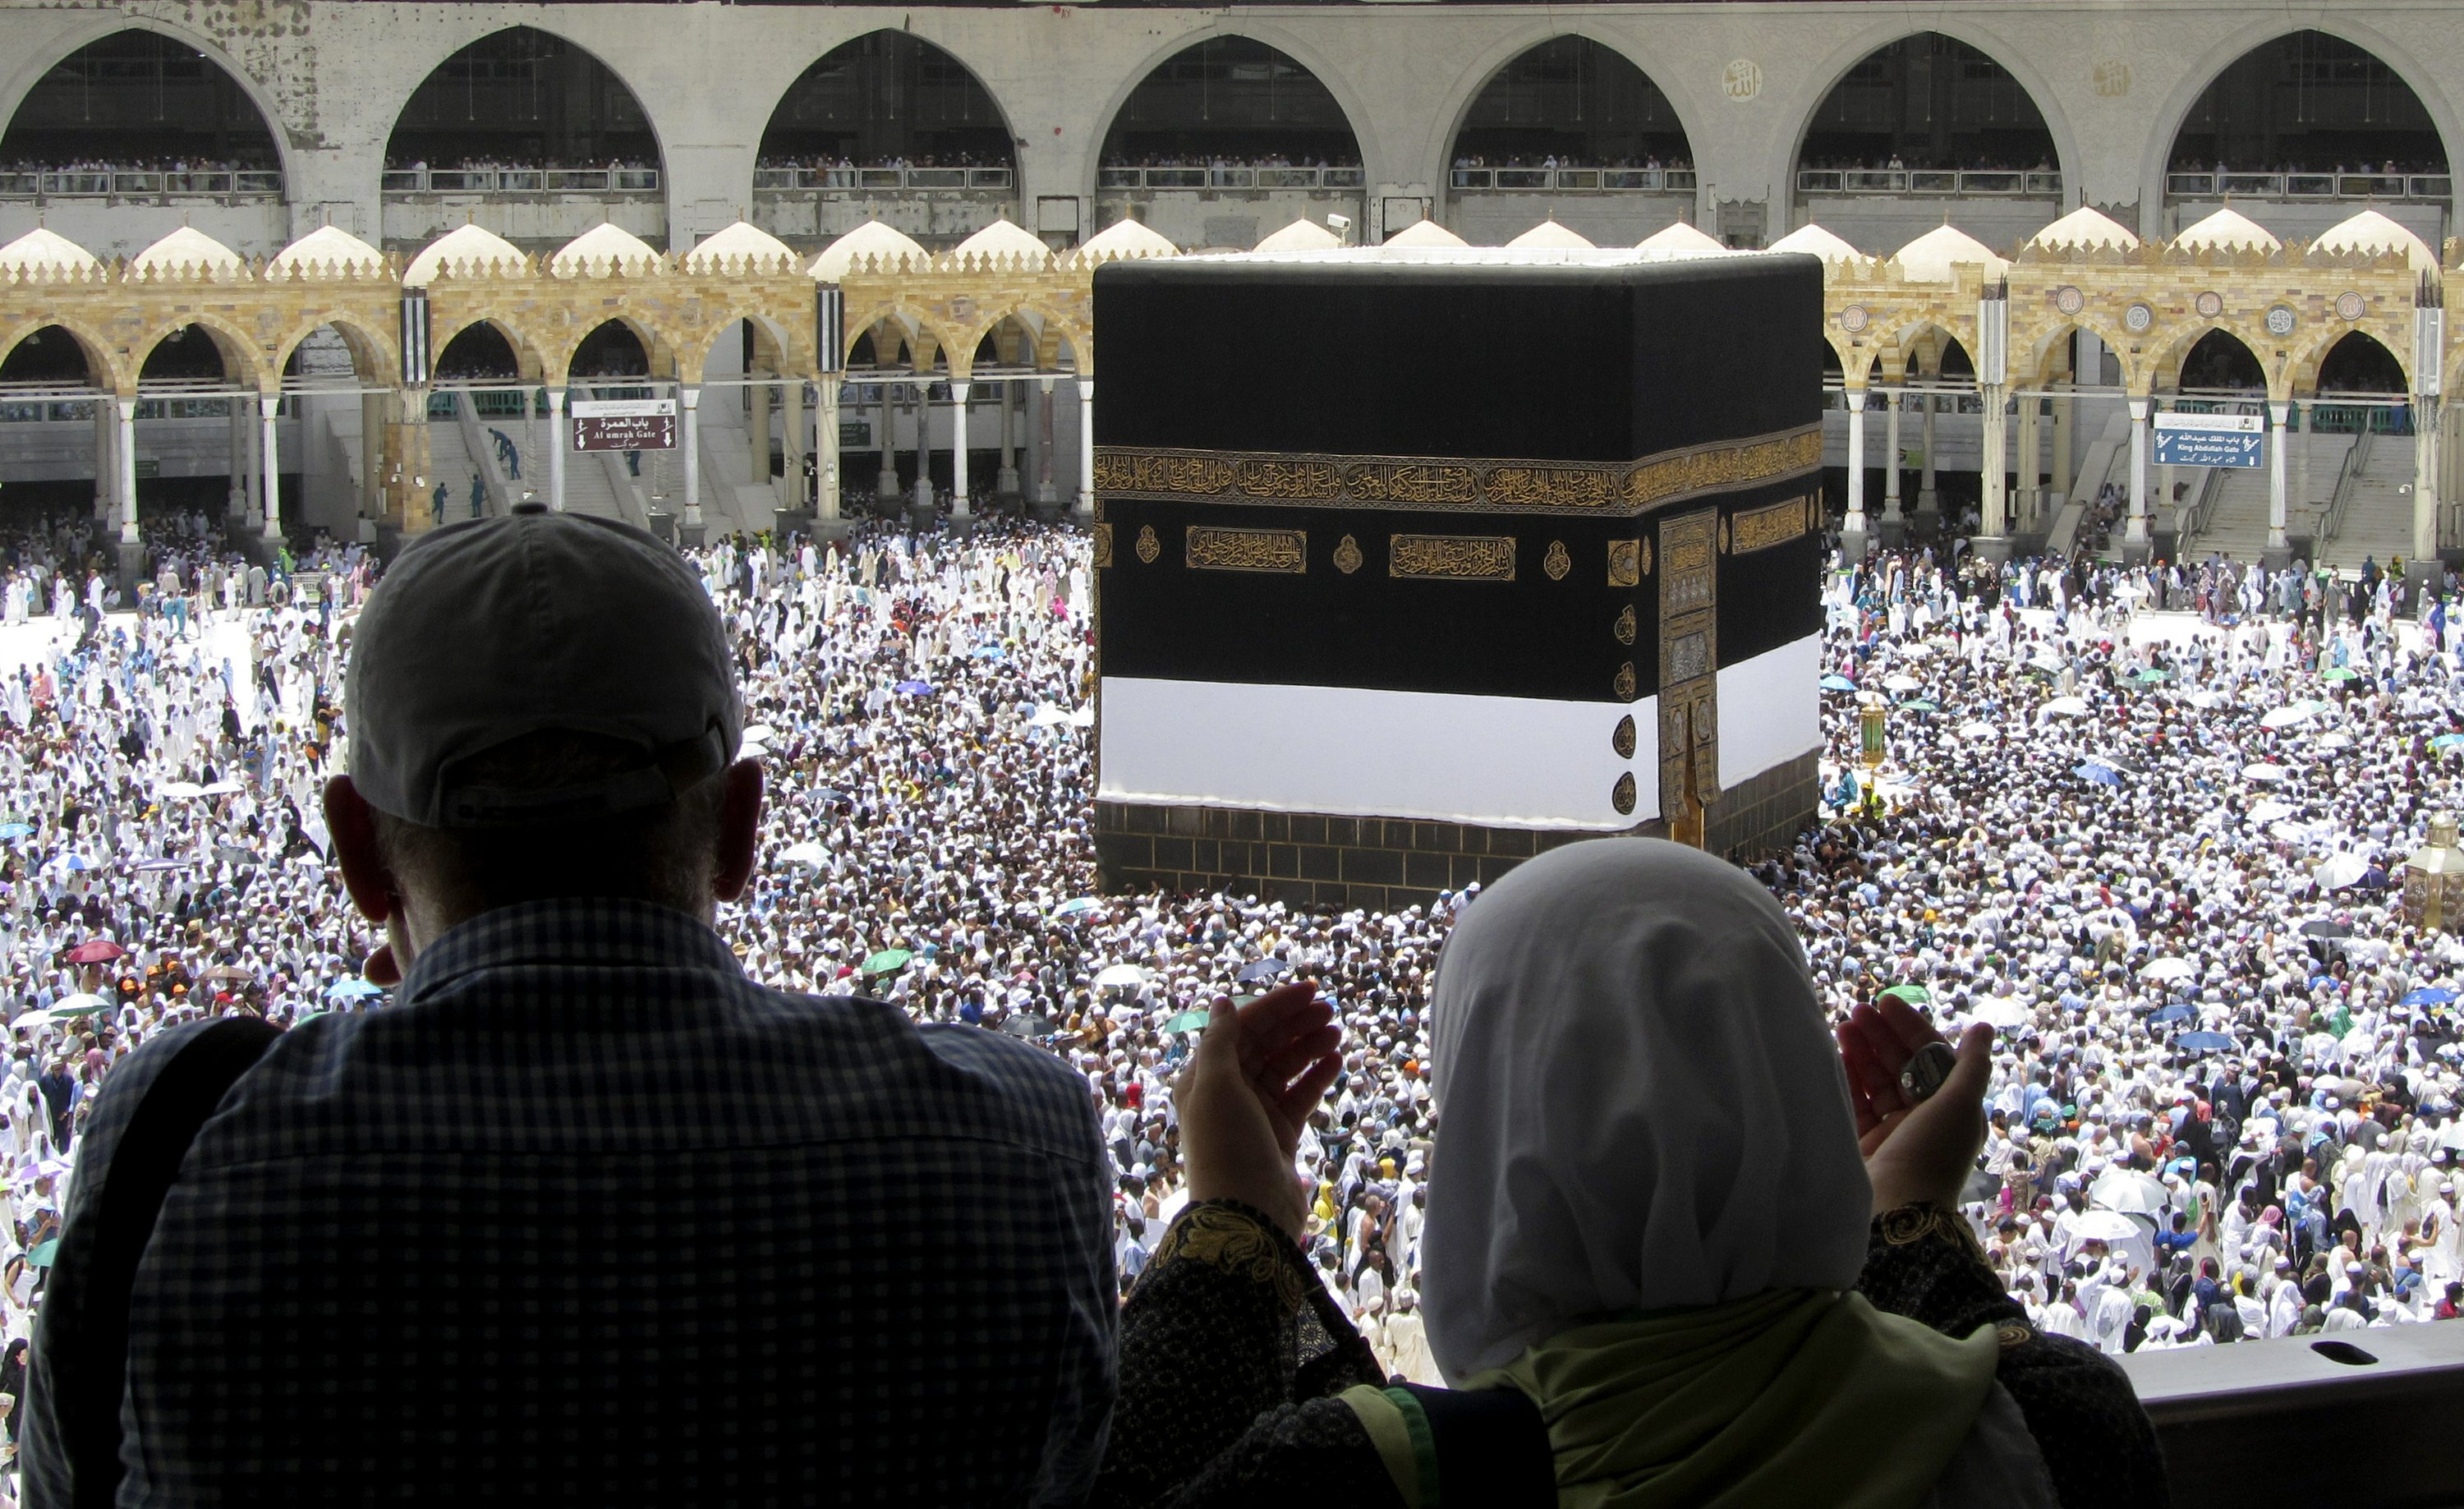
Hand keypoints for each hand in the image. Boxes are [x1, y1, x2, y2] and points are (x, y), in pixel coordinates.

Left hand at [1177, 982, 1341, 1242]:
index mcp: (1204, 1077)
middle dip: (1294, 1025)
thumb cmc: (1227, 1146)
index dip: (1274, 1007)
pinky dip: (1316, 1076)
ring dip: (1309, 1047)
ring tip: (1337, 1033)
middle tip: (1329, 1010)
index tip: (1310, 990)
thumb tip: (1222, 1002)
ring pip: (1285, 1068)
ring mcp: (1255, 1114)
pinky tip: (1337, 1060)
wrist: (1247, 1215)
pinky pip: (1299, 1095)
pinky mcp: (1280, 1134)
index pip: (1241, 1029)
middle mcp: (1227, 1092)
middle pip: (1264, 1045)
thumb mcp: (1216, 1087)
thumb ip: (1220, 1042)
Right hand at [1837, 996, 1992, 1215]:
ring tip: (1841, 1025)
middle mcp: (1924, 1118)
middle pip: (1901, 1066)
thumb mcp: (1961, 1105)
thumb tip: (1984, 1026)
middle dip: (1882, 1036)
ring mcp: (1892, 1132)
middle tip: (1857, 1010)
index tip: (1885, 1003)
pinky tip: (1835, 1057)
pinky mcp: (1864, 1144)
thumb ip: (1971, 1064)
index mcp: (1951, 1108)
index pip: (1930, 1056)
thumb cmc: (1932, 1153)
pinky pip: (1855, 1104)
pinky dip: (1847, 1079)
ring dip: (1862, 1052)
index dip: (1910, 1027)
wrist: (1898, 1210)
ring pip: (1876, 1082)